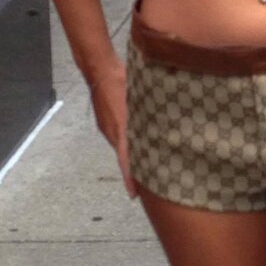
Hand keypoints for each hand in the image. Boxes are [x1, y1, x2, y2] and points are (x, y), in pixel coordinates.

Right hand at [88, 57, 137, 198]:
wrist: (99, 70)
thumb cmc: (120, 80)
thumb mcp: (137, 96)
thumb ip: (149, 111)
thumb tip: (166, 120)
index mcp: (120, 129)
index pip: (125, 160)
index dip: (130, 178)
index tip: (133, 195)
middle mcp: (112, 132)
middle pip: (124, 156)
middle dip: (135, 169)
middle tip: (149, 183)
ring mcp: (107, 127)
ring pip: (122, 146)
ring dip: (133, 154)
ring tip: (148, 164)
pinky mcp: (106, 121)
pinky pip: (118, 136)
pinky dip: (128, 142)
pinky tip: (138, 140)